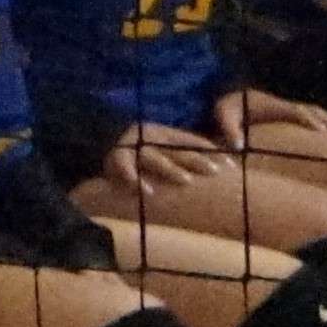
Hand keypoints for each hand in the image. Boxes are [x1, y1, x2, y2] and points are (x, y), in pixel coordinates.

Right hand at [104, 121, 231, 192]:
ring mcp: (134, 149)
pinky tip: (146, 192)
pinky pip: (125, 169)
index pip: (193, 144)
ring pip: (154, 159)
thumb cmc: (139, 149)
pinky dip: (134, 179)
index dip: (212, 153)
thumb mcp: (163, 146)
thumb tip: (219, 162)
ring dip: (170, 170)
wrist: (95, 138)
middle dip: (197, 161)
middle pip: (178, 151)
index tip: (230, 166)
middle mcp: (152, 140)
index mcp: (166, 135)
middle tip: (214, 171)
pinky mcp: (115, 160)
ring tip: (186, 181)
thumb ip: (186, 151)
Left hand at [212, 89, 326, 151]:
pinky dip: (324, 125)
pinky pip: (311, 117)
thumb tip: (237, 146)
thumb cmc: (226, 108)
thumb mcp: (223, 115)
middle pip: (313, 112)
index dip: (310, 121)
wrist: (227, 97)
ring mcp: (287, 108)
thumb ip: (230, 130)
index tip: (323, 132)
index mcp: (272, 105)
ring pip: (316, 114)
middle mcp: (284, 105)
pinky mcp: (288, 114)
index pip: (296, 112)